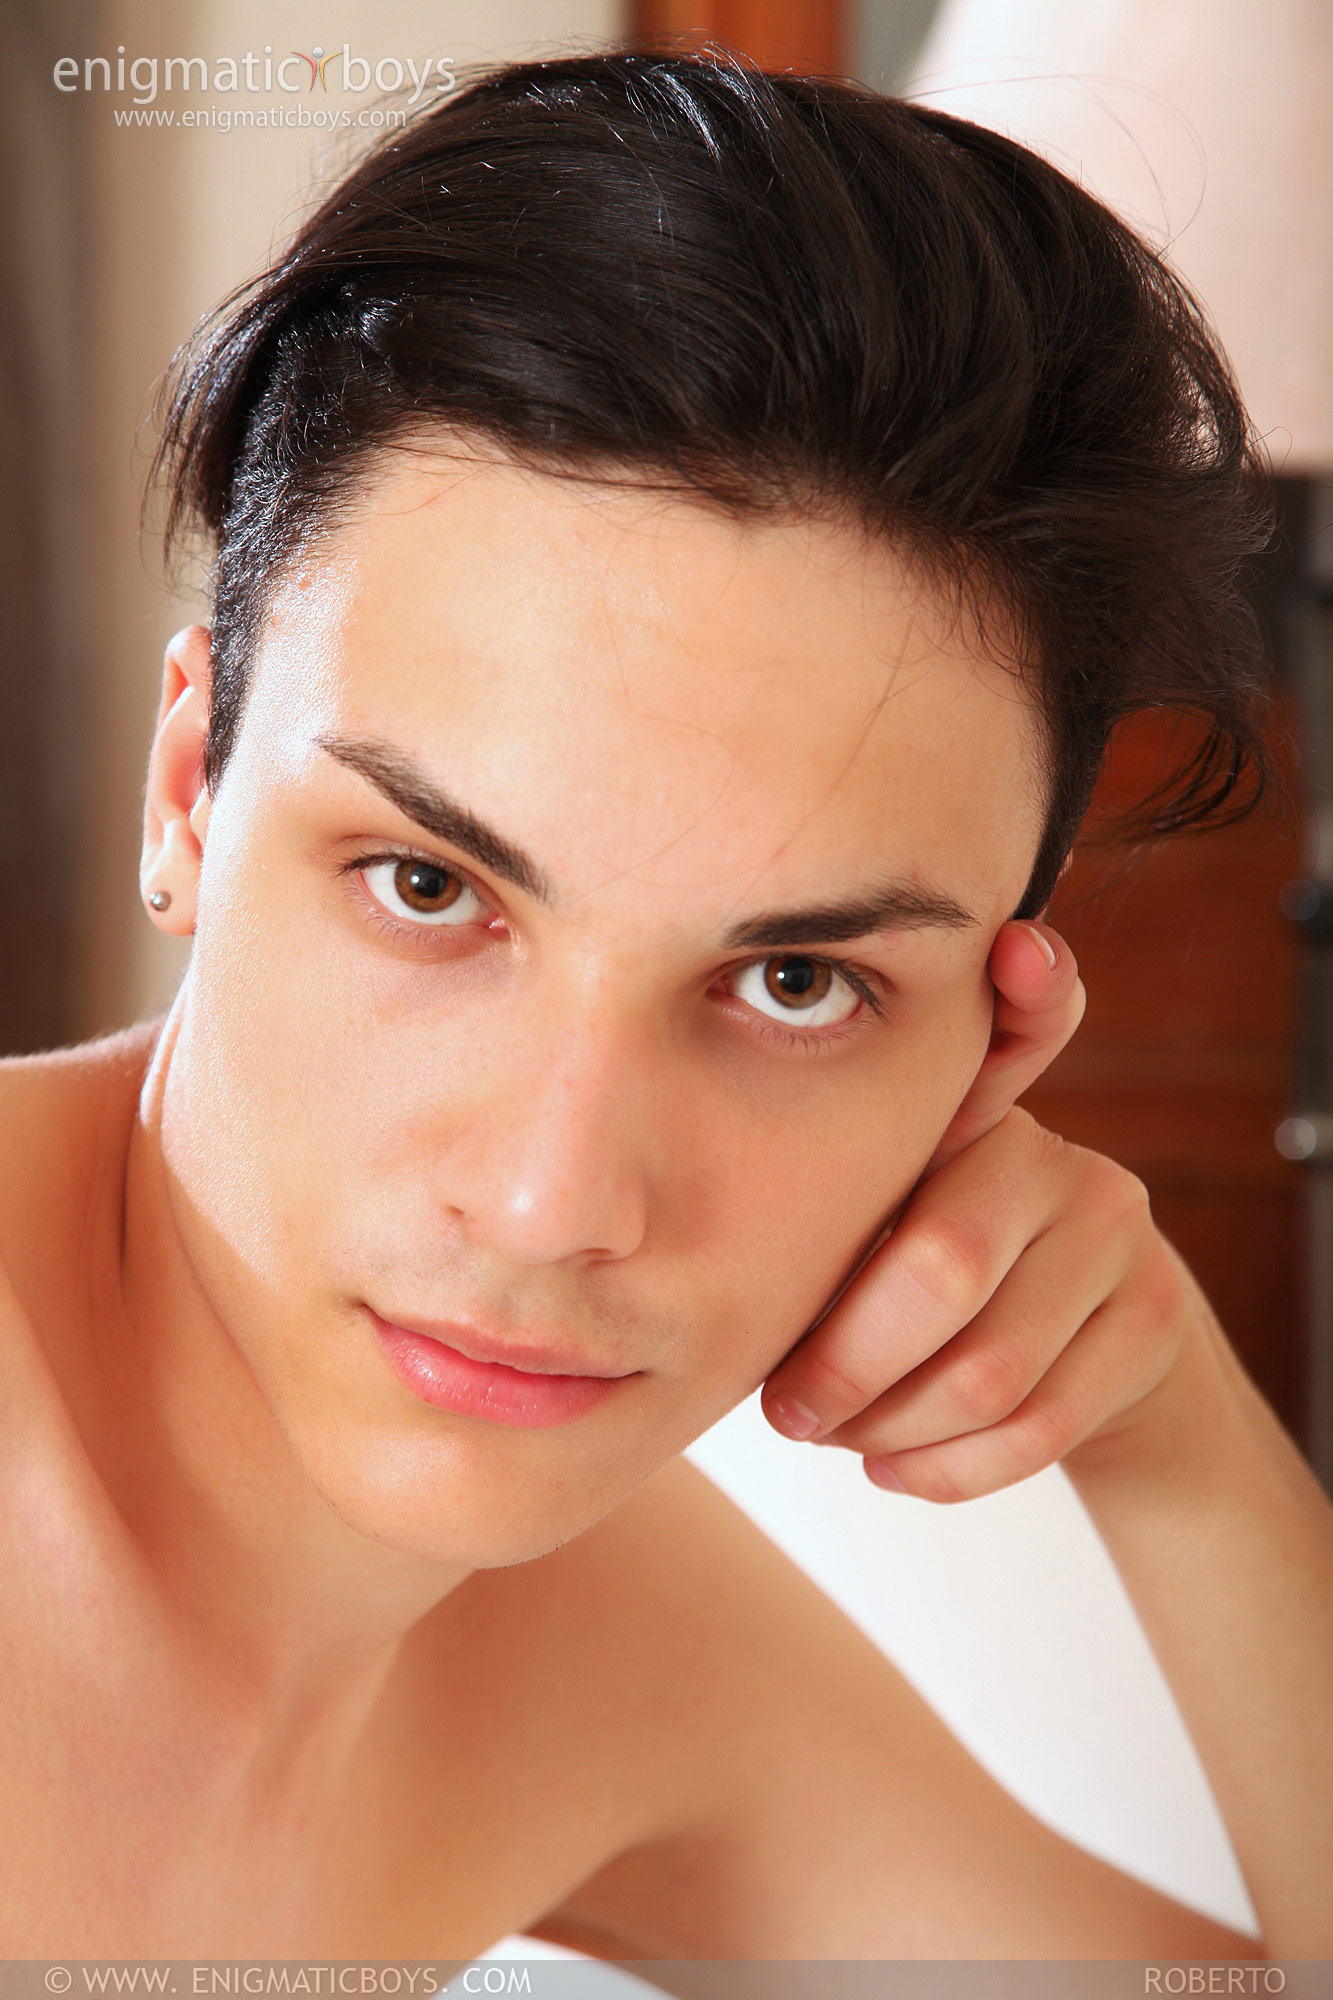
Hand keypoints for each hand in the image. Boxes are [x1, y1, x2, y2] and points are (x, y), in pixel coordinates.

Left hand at [760, 920, 1200, 1498]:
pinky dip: (943, 1468)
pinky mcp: (1151, 1327)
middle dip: (844, 1361)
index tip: (1019, 948)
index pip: (1006, 1052)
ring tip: (836, 1435)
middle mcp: (1064, 1162)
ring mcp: (1121, 1242)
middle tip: (786, 1409)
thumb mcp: (875, 1228)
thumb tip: (655, 1199)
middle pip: (944, 1268)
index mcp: (980, 1123)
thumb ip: (818, 1196)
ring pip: (987, 1372)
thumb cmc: (928, 1282)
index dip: (1034, 996)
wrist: (1083, 1358)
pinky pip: (1035, 1429)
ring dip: (886, 1428)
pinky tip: (891, 1463)